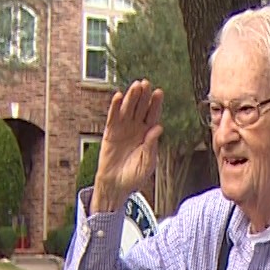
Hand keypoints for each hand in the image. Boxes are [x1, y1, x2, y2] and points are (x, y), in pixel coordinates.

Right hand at [91, 80, 163, 212]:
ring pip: (127, 110)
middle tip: (146, 83)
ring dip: (131, 97)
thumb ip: (151, 146)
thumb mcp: (147, 163)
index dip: (156, 104)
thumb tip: (158, 128)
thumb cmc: (134, 176)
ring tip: (135, 86)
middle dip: (144, 96)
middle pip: (141, 108)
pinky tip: (118, 96)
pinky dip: (115, 107)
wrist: (116, 185)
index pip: (153, 115)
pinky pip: (112, 118)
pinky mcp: (110, 133)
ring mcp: (123, 129)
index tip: (159, 92)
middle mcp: (136, 128)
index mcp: (148, 134)